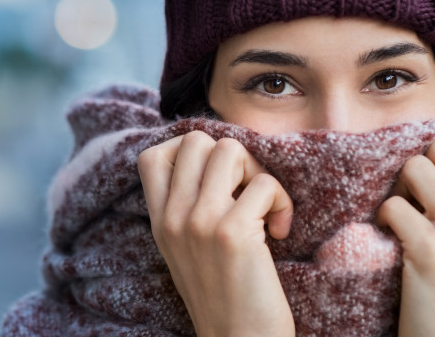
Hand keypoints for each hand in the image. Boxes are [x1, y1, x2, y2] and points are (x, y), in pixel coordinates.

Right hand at [138, 131, 294, 336]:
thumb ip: (187, 208)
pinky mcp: (232, 233)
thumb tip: (216, 158)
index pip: (153, 157)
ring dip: (258, 172)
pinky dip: (282, 201)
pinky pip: (264, 183)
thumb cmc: (223, 294)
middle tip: (246, 190)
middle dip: (232, 156)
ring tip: (265, 207)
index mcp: (159, 221)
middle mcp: (173, 217)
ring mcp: (199, 222)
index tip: (216, 178)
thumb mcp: (186, 250)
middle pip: (197, 140)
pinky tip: (280, 232)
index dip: (188, 152)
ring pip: (230, 150)